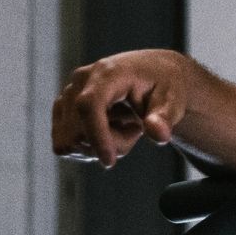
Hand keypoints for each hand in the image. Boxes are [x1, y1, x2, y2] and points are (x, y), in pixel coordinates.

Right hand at [52, 49, 188, 167]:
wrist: (154, 75)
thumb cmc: (165, 86)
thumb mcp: (174, 101)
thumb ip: (165, 119)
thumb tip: (159, 135)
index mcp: (109, 72)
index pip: (89, 105)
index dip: (96, 135)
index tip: (110, 162)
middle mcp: (81, 80)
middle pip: (79, 131)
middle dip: (111, 142)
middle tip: (136, 129)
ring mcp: (68, 94)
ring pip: (70, 141)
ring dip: (100, 144)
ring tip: (123, 125)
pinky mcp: (62, 109)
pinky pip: (66, 143)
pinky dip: (88, 145)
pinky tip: (109, 129)